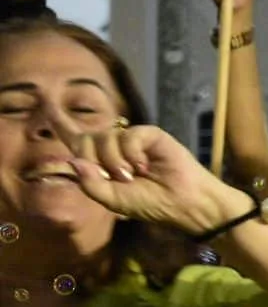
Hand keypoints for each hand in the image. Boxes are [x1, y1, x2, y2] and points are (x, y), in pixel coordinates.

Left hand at [69, 124, 245, 235]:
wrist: (181, 203)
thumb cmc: (150, 203)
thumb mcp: (112, 199)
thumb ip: (90, 183)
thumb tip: (74, 160)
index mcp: (103, 163)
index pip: (77, 139)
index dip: (61, 123)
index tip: (47, 103)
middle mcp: (115, 147)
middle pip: (86, 139)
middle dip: (95, 159)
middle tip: (116, 177)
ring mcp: (133, 140)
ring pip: (106, 138)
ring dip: (114, 161)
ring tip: (133, 175)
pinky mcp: (150, 135)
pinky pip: (128, 136)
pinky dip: (131, 154)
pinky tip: (143, 166)